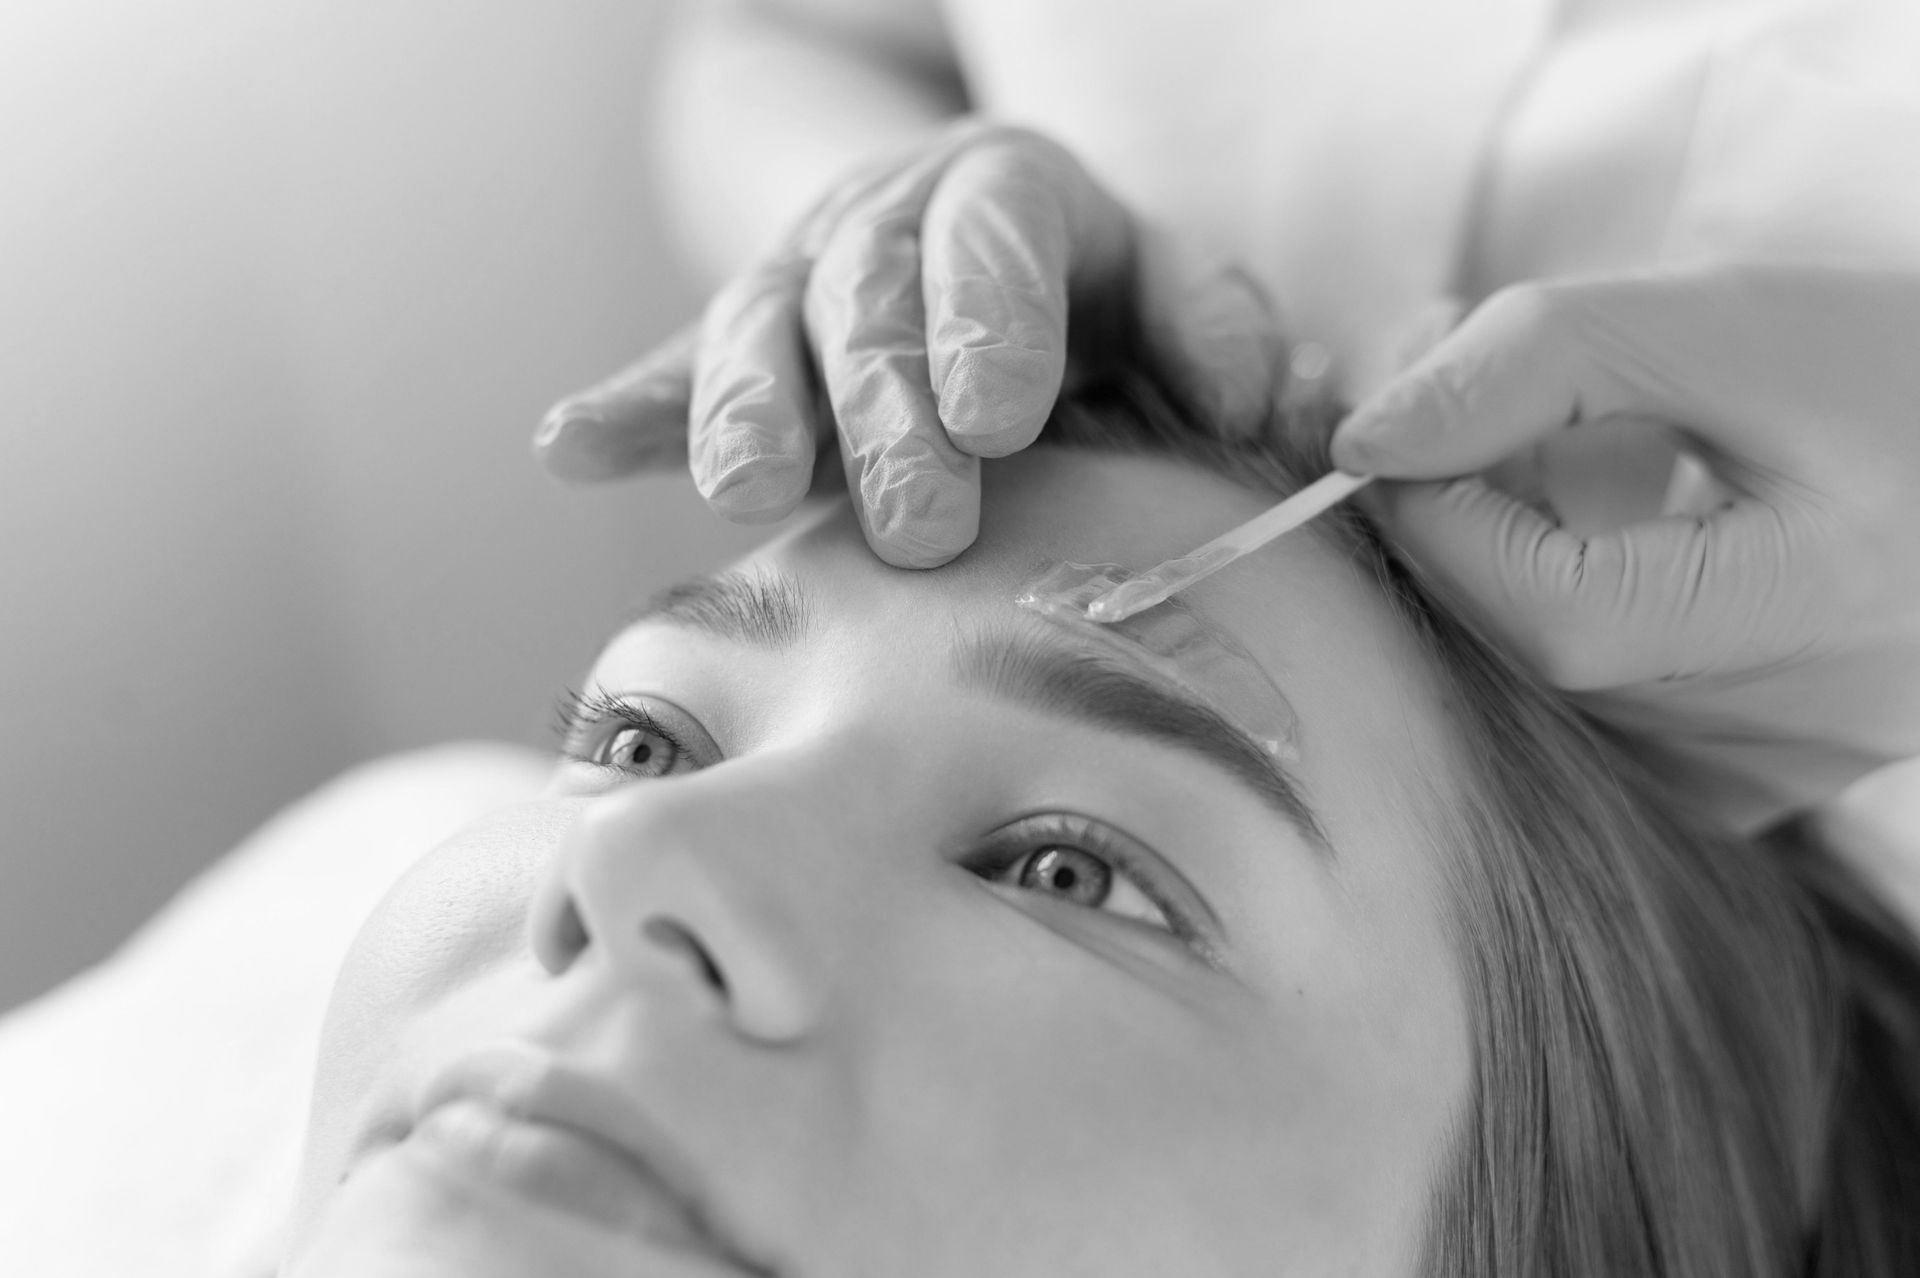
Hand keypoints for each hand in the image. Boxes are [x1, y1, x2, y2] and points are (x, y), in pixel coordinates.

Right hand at [534, 120, 1286, 566]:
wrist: (975, 253)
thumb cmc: (1096, 304)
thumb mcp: (1170, 293)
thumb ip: (1214, 331)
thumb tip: (1253, 395)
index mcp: (1009, 198)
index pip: (995, 237)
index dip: (991, 317)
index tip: (1001, 417)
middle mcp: (888, 224)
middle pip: (871, 299)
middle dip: (888, 411)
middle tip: (919, 526)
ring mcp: (796, 280)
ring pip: (758, 328)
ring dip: (748, 412)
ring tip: (749, 495)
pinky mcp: (734, 344)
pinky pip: (668, 371)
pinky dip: (625, 412)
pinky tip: (568, 448)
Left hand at [1329, 262, 1919, 828]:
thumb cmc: (1898, 370)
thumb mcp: (1725, 321)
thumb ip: (1536, 361)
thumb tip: (1362, 443)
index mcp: (1818, 609)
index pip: (1548, 613)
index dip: (1443, 523)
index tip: (1397, 431)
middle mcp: (1792, 731)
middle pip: (1527, 656)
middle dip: (1455, 527)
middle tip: (1450, 412)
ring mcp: (1765, 775)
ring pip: (1542, 687)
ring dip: (1503, 565)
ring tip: (1573, 458)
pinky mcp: (1744, 785)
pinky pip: (1589, 712)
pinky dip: (1557, 615)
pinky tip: (1616, 540)